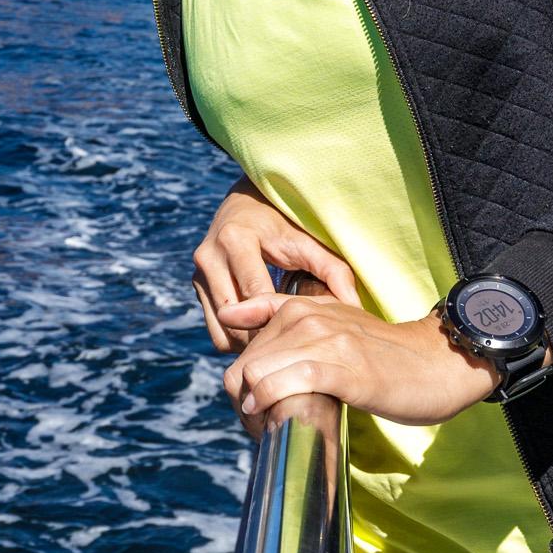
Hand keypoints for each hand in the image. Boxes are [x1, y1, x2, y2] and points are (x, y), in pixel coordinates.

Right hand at [192, 179, 359, 352]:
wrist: (248, 202)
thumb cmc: (284, 223)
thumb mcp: (309, 241)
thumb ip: (334, 271)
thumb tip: (355, 307)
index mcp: (235, 239)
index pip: (255, 296)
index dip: (280, 322)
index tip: (306, 338)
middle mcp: (210, 256)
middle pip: (234, 319)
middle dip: (263, 338)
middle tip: (295, 350)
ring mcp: (199, 272)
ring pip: (220, 331)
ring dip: (247, 344)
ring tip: (280, 344)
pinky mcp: (197, 285)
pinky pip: (215, 329)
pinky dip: (237, 339)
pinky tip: (264, 335)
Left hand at [216, 293, 495, 434]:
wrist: (436, 363)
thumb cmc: (381, 353)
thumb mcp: (330, 322)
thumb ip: (281, 315)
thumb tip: (230, 315)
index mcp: (300, 306)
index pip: (243, 341)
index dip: (239, 378)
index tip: (251, 405)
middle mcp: (307, 317)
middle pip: (244, 362)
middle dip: (242, 400)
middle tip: (258, 427)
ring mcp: (325, 341)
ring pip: (258, 372)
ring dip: (254, 410)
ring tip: (268, 430)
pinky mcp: (344, 369)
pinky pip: (288, 384)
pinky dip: (274, 406)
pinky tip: (277, 422)